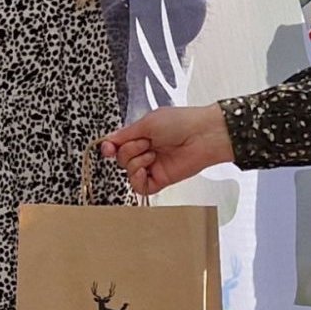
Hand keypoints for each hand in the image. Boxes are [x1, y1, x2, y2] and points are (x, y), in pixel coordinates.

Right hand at [101, 104, 235, 194]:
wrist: (203, 135)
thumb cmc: (181, 122)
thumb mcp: (148, 122)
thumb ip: (125, 134)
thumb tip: (108, 141)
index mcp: (142, 134)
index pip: (118, 145)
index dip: (110, 148)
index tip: (107, 148)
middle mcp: (146, 150)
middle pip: (121, 159)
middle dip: (129, 150)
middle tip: (145, 142)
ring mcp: (153, 165)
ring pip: (129, 172)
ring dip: (136, 161)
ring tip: (152, 152)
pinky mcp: (161, 179)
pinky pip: (141, 186)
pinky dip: (138, 179)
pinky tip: (146, 168)